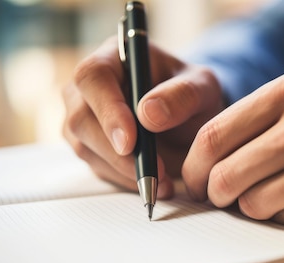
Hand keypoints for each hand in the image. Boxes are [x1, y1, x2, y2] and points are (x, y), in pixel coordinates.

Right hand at [63, 36, 224, 197]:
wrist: (190, 118)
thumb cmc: (192, 94)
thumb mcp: (203, 88)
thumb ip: (183, 95)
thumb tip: (148, 114)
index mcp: (114, 56)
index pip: (93, 77)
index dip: (107, 110)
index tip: (131, 141)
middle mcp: (88, 86)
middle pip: (80, 118)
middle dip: (115, 151)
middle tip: (152, 172)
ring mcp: (83, 117)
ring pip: (85, 148)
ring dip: (123, 171)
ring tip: (162, 182)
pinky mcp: (88, 145)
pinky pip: (97, 167)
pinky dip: (125, 180)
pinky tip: (154, 183)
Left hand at [182, 72, 283, 236]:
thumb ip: (258, 122)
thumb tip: (203, 164)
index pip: (213, 136)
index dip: (193, 166)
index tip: (194, 180)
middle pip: (225, 175)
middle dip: (214, 193)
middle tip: (221, 196)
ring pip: (251, 204)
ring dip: (253, 206)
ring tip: (277, 193)